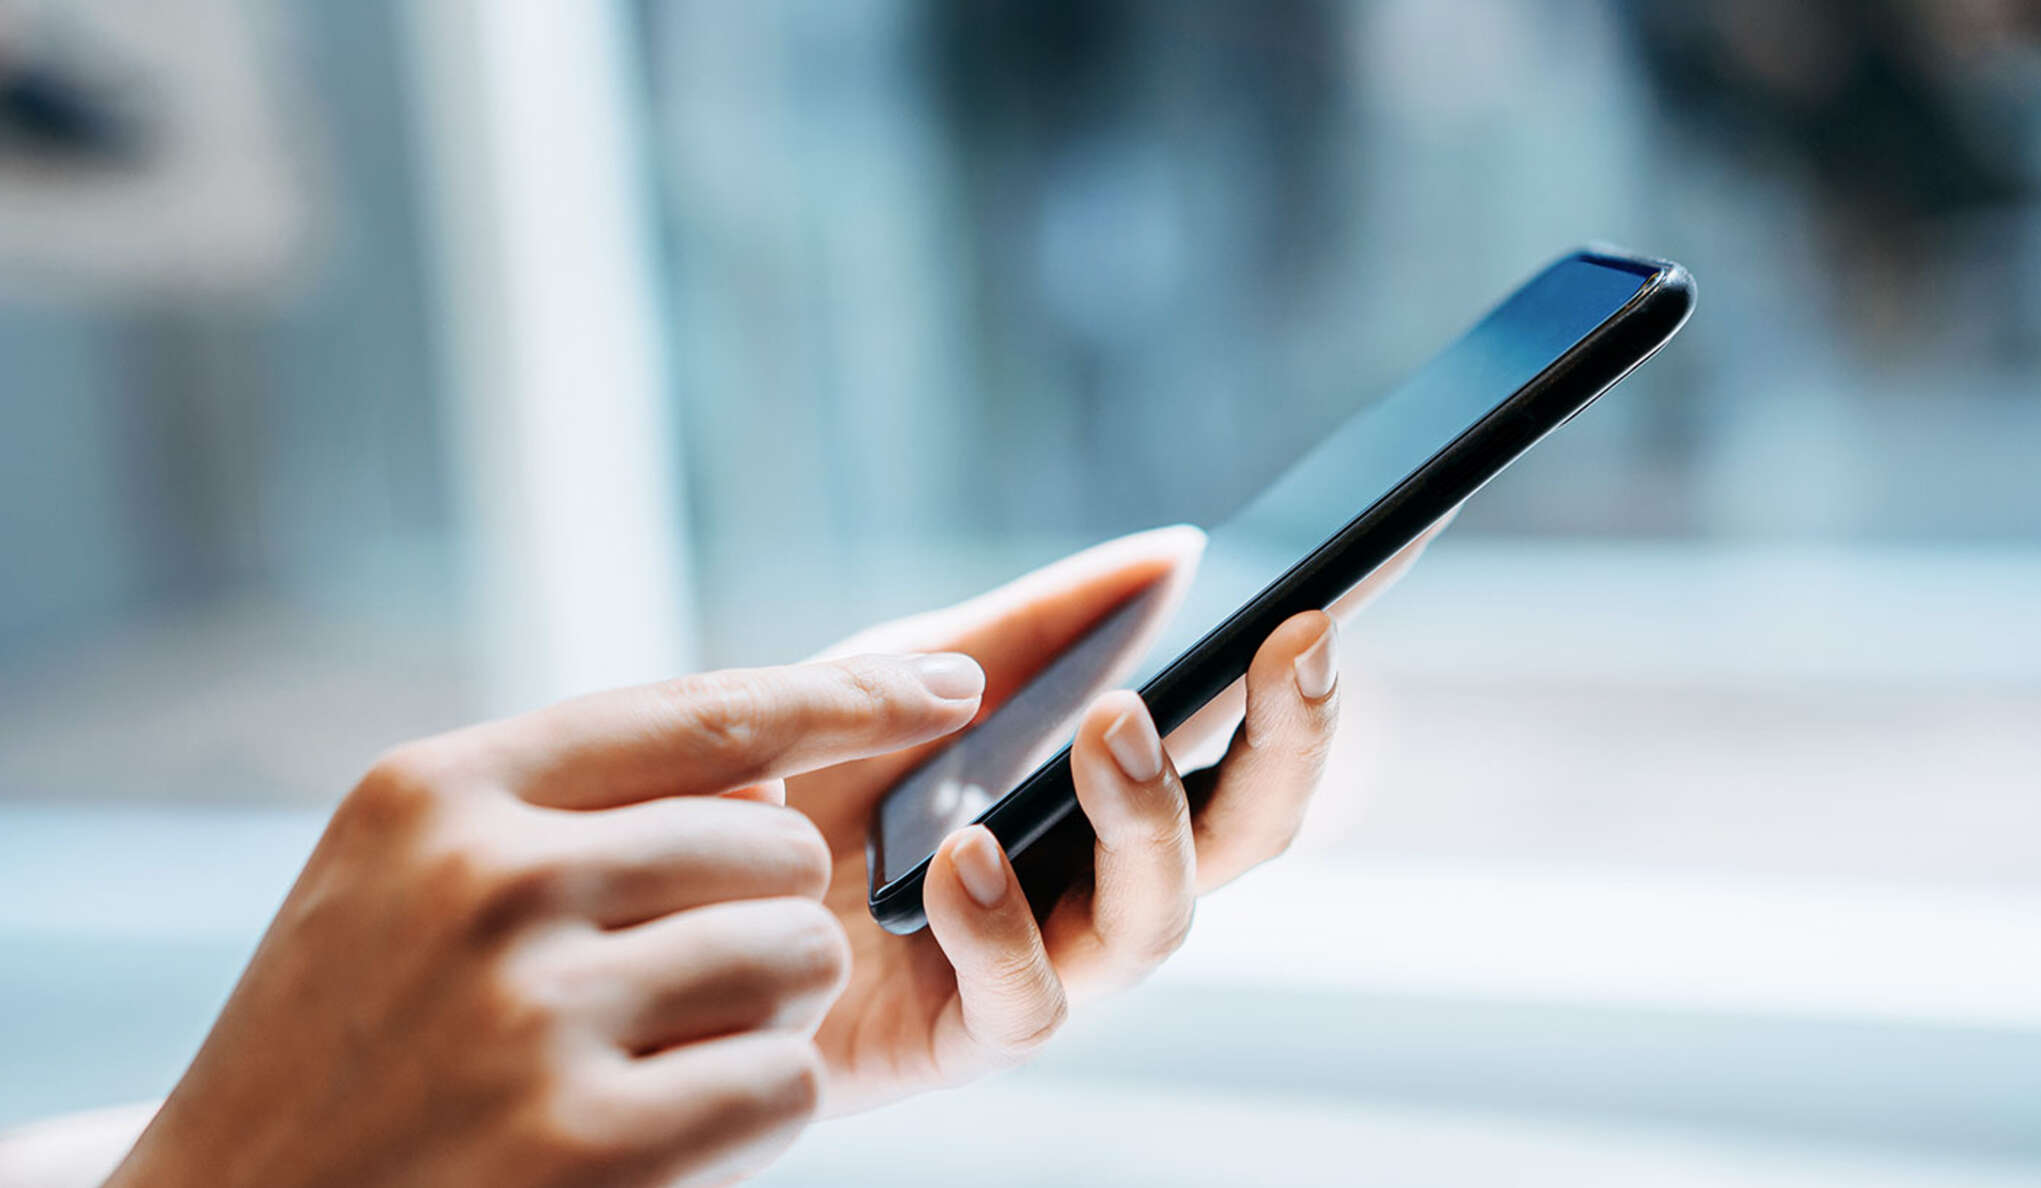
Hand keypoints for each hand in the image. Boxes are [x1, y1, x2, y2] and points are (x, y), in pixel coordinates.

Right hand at [105, 654, 988, 1187]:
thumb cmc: (341, 1045)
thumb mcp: (405, 880)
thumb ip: (571, 804)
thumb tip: (774, 767)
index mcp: (440, 791)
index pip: (702, 711)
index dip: (847, 700)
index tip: (951, 686)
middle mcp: (485, 881)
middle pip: (773, 848)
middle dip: (772, 914)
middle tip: (690, 981)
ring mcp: (530, 1014)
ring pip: (796, 959)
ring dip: (770, 1017)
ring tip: (666, 1057)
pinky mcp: (583, 1147)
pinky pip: (781, 1083)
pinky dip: (756, 1111)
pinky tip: (666, 1135)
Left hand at [789, 521, 1446, 1112]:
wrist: (667, 879)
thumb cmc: (803, 779)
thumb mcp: (910, 672)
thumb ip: (1036, 622)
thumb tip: (1178, 551)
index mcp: (1100, 796)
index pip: (1240, 750)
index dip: (1302, 694)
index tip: (1324, 613)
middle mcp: (1093, 883)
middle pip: (1244, 840)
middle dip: (1288, 746)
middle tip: (1290, 650)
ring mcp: (1039, 963)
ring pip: (1158, 925)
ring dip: (1150, 819)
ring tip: (1109, 727)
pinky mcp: (962, 1041)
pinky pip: (1027, 1003)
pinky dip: (1008, 926)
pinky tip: (964, 859)